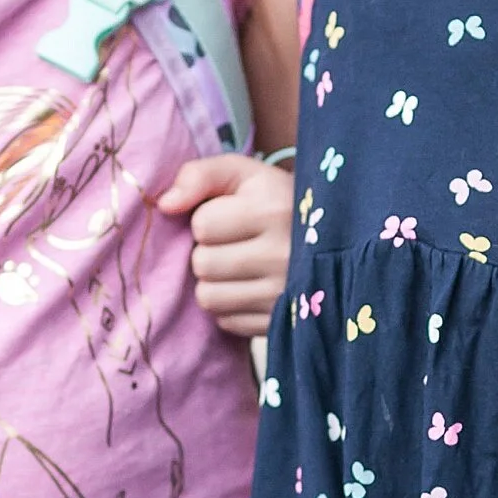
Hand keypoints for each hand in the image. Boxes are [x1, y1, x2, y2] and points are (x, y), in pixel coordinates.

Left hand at [158, 153, 292, 338]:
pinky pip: (227, 322)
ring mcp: (285, 294)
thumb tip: (165, 205)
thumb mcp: (242, 174)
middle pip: (203, 264)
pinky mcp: (282, 323)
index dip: (206, 218)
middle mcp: (283, 254)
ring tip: (237, 267)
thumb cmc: (274, 201)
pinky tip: (249, 288)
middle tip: (233, 244)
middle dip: (208, 251)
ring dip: (214, 282)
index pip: (202, 225)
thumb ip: (198, 175)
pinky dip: (230, 307)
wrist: (332, 239)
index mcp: (273, 209)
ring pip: (209, 297)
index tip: (230, 216)